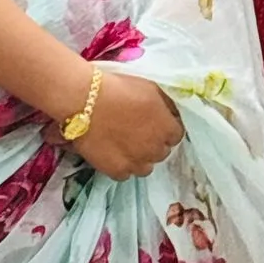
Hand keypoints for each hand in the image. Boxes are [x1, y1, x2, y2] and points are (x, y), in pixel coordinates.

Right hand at [45, 72, 183, 180]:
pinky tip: (114, 152)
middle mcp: (156, 149)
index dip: (166, 127)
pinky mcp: (117, 172)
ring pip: (146, 167)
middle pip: (162, 151)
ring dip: (141, 157)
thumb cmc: (120, 89)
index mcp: (167, 128)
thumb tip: (172, 115)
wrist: (87, 103)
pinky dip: (123, 165)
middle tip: (140, 131)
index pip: (176, 134)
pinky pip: (126, 174)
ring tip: (127, 144)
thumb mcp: (152, 89)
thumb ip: (166, 106)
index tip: (156, 121)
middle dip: (155, 142)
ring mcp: (137, 163)